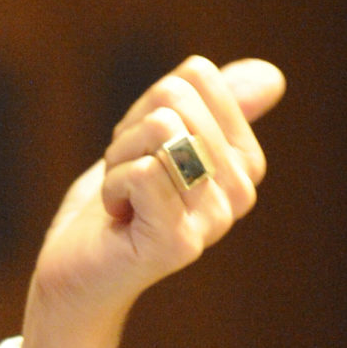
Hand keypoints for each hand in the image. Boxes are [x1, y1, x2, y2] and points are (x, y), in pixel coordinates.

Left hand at [9, 55, 284, 347]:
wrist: (75, 271)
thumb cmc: (115, 204)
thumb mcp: (156, 139)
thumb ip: (207, 104)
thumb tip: (271, 76)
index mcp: (243, 162)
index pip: (196, 78)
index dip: (148, 106)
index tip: (142, 152)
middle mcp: (239, 193)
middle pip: (175, 102)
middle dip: (129, 134)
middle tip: (127, 180)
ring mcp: (213, 221)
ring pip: (161, 133)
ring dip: (118, 160)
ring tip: (123, 200)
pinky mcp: (179, 243)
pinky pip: (144, 172)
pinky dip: (111, 186)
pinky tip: (118, 218)